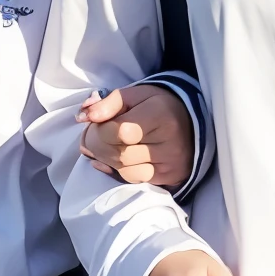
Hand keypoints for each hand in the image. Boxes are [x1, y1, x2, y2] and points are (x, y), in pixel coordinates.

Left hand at [77, 83, 193, 189]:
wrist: (190, 121)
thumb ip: (107, 104)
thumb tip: (84, 117)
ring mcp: (170, 163)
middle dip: (97, 146)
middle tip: (92, 137)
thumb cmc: (157, 105)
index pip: (120, 132)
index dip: (99, 130)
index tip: (95, 123)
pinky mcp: (169, 177)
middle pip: (119, 154)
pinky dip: (118, 170)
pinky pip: (133, 180)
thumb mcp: (133, 95)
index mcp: (161, 115)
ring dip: (106, 159)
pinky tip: (115, 159)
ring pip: (124, 170)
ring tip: (106, 146)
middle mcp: (169, 142)